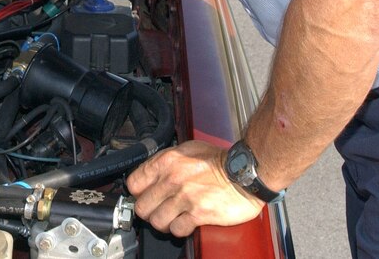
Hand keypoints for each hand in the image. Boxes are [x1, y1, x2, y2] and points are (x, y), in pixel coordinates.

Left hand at [126, 140, 263, 236]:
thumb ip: (167, 160)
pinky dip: (179, 229)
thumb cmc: (220, 161)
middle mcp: (172, 179)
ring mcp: (184, 197)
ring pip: (156, 221)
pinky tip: (185, 222)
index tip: (144, 195)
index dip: (137, 192)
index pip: (133, 183)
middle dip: (149, 211)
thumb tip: (152, 172)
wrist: (245, 172)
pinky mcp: (198, 213)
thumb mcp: (187, 149)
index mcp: (166, 162)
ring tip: (172, 218)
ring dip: (163, 222)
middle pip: (142, 206)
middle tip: (158, 209)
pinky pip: (176, 229)